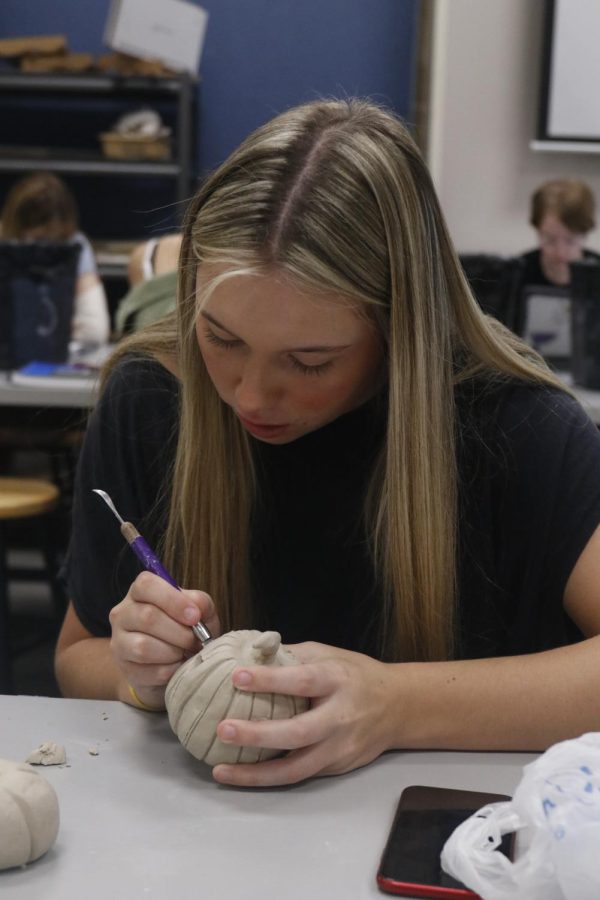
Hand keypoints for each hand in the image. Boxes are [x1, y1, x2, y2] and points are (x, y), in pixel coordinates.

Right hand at [109, 571, 219, 708]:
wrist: (172, 662)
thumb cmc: (184, 629)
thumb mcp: (197, 610)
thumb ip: (200, 603)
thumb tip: (197, 608)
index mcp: (140, 592)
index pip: (146, 585)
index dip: (173, 600)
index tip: (194, 616)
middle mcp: (123, 613)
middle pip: (147, 617)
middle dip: (179, 632)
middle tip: (195, 640)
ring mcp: (119, 641)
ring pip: (143, 646)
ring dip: (173, 652)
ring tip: (184, 653)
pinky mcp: (124, 668)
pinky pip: (147, 671)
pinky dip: (169, 670)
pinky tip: (176, 666)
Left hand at [212, 642, 393, 785]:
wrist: (398, 707)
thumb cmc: (356, 675)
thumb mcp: (329, 654)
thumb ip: (292, 656)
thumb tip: (250, 652)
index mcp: (337, 681)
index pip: (302, 680)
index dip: (270, 680)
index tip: (237, 677)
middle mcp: (340, 717)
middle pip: (298, 732)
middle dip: (257, 735)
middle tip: (223, 730)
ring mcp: (339, 748)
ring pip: (296, 769)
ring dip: (255, 773)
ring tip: (221, 770)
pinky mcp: (336, 768)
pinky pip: (299, 775)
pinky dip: (269, 778)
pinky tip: (242, 774)